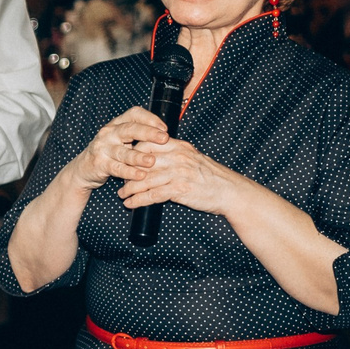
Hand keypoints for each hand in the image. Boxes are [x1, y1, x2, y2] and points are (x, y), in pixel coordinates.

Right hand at [64, 105, 168, 195]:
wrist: (83, 169)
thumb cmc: (109, 153)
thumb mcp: (121, 141)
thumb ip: (139, 137)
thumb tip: (166, 137)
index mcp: (117, 124)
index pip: (134, 114)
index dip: (150, 119)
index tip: (165, 129)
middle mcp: (109, 133)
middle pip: (130, 129)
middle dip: (148, 133)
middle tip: (164, 139)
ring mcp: (102, 148)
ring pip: (123, 152)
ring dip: (138, 157)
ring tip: (151, 161)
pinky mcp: (99, 163)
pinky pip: (116, 168)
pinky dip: (129, 172)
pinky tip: (140, 175)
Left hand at [115, 134, 248, 217]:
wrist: (230, 192)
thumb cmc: (212, 177)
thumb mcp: (194, 159)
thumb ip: (176, 156)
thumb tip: (156, 158)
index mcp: (180, 146)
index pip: (148, 144)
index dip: (133, 153)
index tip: (125, 161)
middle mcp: (177, 157)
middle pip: (143, 162)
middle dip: (127, 172)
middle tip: (118, 179)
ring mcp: (178, 173)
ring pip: (145, 179)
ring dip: (129, 188)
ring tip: (122, 194)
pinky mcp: (180, 189)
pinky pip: (152, 195)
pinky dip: (138, 201)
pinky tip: (131, 204)